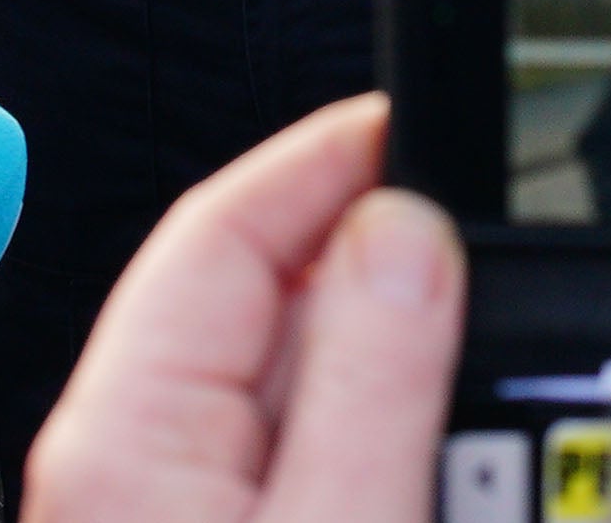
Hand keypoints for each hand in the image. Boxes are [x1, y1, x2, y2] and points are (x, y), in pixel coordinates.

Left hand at [23, 96, 458, 522]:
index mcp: (122, 437)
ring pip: (287, 386)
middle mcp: (124, 461)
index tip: (413, 126)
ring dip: (383, 373)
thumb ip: (370, 381)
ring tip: (475, 416)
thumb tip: (403, 232)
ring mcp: (164, 507)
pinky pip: (297, 458)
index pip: (217, 230)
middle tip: (488, 287)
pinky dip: (366, 441)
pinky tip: (430, 471)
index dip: (320, 159)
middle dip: (377, 282)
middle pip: (262, 304)